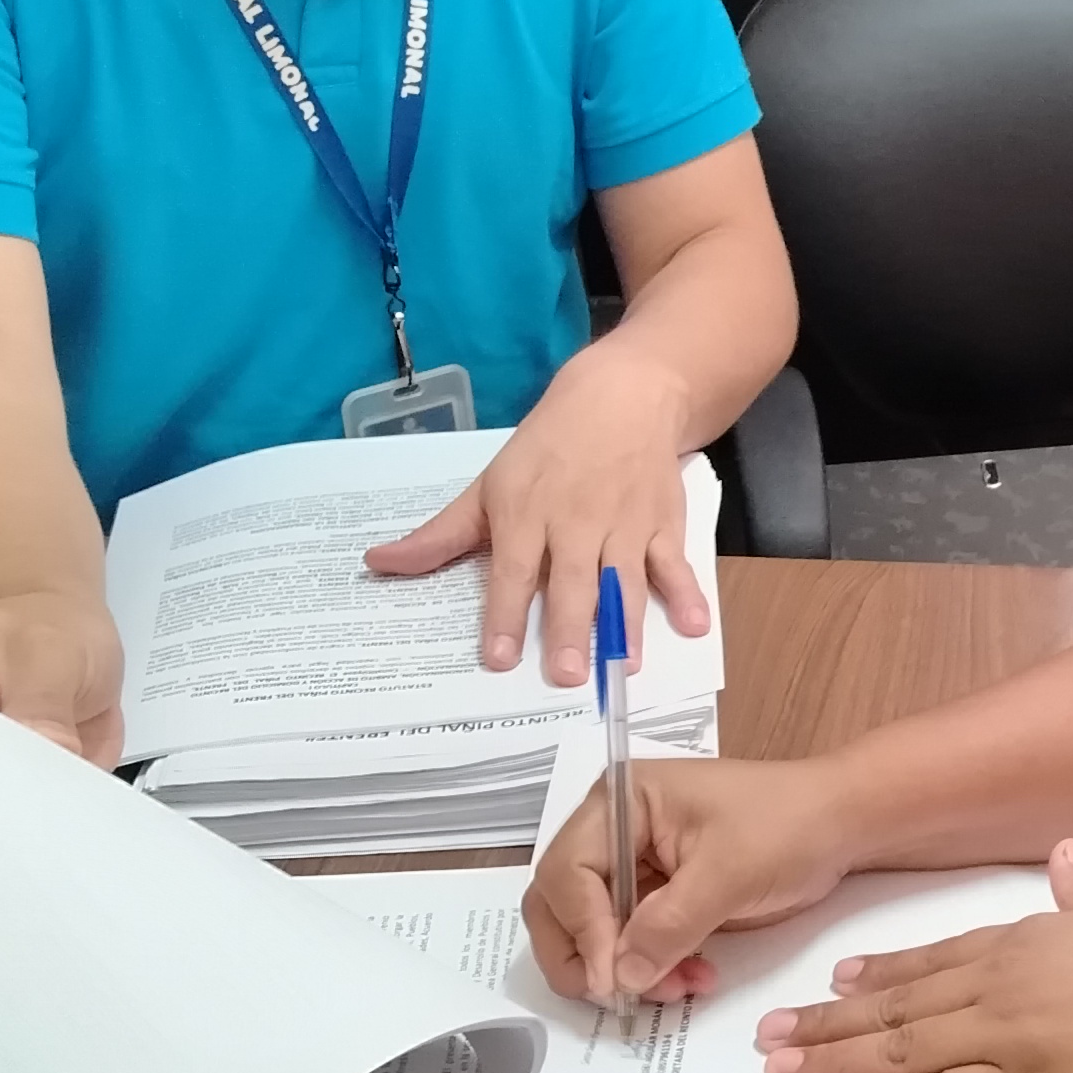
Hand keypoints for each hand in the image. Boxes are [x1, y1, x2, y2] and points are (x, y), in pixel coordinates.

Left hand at [358, 340, 709, 682]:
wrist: (623, 396)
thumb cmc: (546, 449)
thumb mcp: (488, 486)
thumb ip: (440, 537)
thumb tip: (377, 564)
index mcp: (525, 513)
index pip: (511, 570)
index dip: (503, 614)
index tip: (497, 658)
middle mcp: (575, 521)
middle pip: (572, 581)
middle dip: (569, 628)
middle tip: (566, 676)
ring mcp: (624, 523)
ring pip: (624, 580)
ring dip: (627, 624)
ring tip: (626, 667)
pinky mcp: (663, 523)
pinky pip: (675, 562)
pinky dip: (688, 593)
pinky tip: (695, 626)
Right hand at [522, 756, 859, 1002]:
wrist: (842, 826)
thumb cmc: (788, 827)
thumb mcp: (728, 873)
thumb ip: (668, 926)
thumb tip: (617, 978)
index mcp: (621, 801)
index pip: (566, 872)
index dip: (583, 930)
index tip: (611, 979)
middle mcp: (613, 829)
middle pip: (560, 903)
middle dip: (590, 956)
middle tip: (624, 996)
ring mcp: (634, 864)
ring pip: (593, 932)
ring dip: (625, 970)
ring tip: (679, 987)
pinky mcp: (657, 896)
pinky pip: (630, 942)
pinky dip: (651, 968)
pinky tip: (691, 978)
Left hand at [756, 841, 1072, 1072]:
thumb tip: (1068, 859)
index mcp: (1027, 940)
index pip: (935, 957)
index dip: (881, 973)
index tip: (836, 979)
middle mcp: (1000, 984)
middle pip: (898, 1006)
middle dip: (829, 1019)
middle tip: (770, 1032)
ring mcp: (1003, 1038)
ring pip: (901, 1050)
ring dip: (836, 1060)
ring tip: (782, 1070)